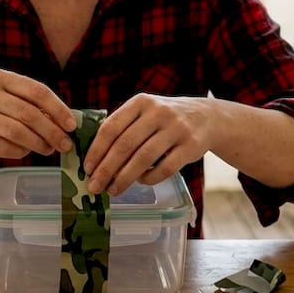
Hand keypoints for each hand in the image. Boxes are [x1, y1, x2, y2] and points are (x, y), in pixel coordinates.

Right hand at [0, 69, 74, 159]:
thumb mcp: (2, 97)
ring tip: (49, 150)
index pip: (36, 91)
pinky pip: (3, 146)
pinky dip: (20, 152)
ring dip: (38, 144)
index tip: (71, 125)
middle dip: (52, 131)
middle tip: (65, 144)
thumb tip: (64, 121)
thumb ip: (28, 103)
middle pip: (29, 113)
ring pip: (17, 132)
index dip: (58, 108)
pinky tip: (26, 152)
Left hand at [82, 94, 211, 194]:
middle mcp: (158, 112)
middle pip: (125, 144)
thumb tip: (96, 160)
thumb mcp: (145, 112)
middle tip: (95, 186)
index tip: (87, 168)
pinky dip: (149, 178)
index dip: (97, 150)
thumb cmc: (165, 120)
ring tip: (113, 190)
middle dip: (106, 169)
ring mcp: (176, 128)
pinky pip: (165, 168)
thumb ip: (123, 128)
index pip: (111, 127)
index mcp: (140, 102)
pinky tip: (140, 182)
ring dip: (124, 178)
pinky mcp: (191, 146)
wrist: (206, 117)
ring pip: (143, 158)